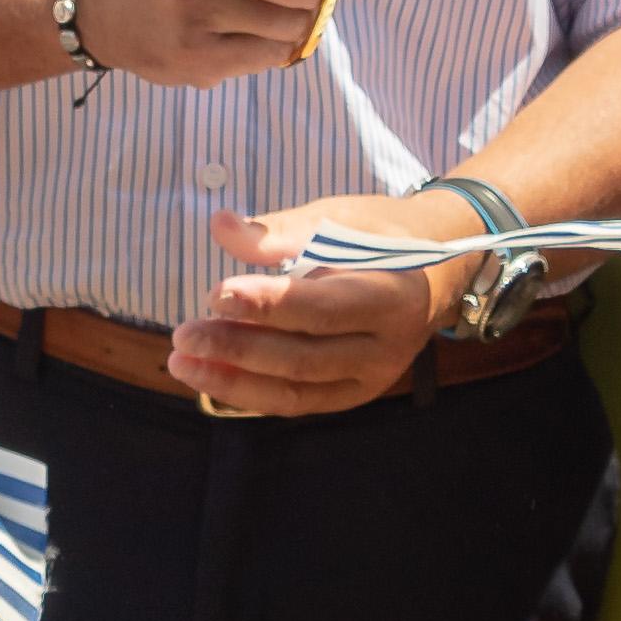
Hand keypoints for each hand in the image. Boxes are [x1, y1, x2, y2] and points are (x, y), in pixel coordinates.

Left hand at [171, 195, 466, 415]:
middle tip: (184, 334)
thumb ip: (280, 230)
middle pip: (303, 357)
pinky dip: (252, 394)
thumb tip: (221, 226)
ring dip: (234, 380)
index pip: (318, 309)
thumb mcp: (338, 218)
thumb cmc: (380, 235)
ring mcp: (373, 378)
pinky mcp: (356, 393)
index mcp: (391, 296)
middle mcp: (386, 347)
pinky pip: (299, 402)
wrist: (437, 270)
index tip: (215, 293)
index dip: (264, 304)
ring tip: (183, 362)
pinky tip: (211, 379)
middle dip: (237, 348)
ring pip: (296, 391)